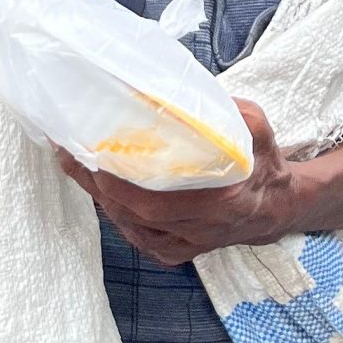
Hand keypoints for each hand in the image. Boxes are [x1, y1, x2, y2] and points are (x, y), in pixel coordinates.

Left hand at [57, 101, 299, 267]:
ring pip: (131, 225)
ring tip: (72, 163)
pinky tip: (97, 190)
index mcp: (221, 200)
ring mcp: (187, 245)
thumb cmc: (261, 162)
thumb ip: (225, 110)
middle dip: (95, 183)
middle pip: (134, 212)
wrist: (275, 208)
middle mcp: (200, 228)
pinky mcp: (178, 252)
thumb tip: (178, 90)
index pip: (158, 198)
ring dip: (98, 196)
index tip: (93, 155)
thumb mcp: (254, 127)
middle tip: (67, 152)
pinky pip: (137, 236)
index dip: (120, 182)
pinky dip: (115, 214)